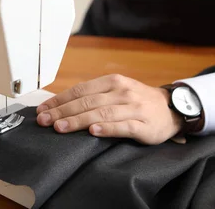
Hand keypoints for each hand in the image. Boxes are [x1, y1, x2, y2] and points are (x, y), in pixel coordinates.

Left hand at [36, 74, 183, 144]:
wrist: (171, 108)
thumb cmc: (137, 101)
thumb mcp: (117, 91)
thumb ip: (94, 96)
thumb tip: (62, 105)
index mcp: (112, 82)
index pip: (80, 90)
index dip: (59, 100)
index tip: (42, 110)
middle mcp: (122, 92)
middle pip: (87, 102)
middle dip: (62, 111)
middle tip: (44, 121)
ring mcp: (133, 107)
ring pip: (101, 113)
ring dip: (78, 120)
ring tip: (60, 127)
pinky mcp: (144, 125)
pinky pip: (123, 126)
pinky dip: (107, 128)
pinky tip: (93, 132)